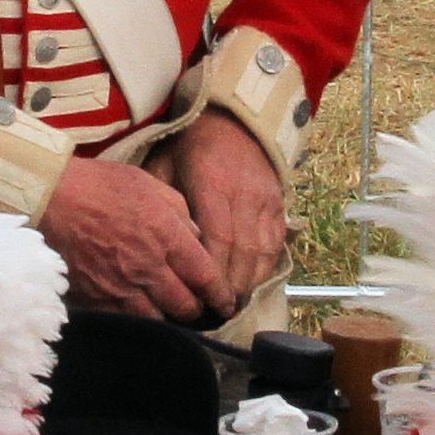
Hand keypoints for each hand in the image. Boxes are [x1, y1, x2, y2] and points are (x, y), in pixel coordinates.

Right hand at [35, 154, 224, 321]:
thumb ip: (179, 211)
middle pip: (185, 306)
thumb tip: (196, 235)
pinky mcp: (95, 298)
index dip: (220, 294)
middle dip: (195, 310)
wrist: (50, 198)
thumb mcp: (148, 184)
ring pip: (157, 320)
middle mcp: (149, 267)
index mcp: (167, 236)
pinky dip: (135, 322)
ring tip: (167, 314)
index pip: (206, 277)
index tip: (226, 302)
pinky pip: (124, 321)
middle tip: (196, 308)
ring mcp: (121, 287)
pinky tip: (136, 315)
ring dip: (166, 318)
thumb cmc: (98, 184)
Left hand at [152, 111, 292, 318]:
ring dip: (249, 282)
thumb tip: (155, 245)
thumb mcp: (166, 165)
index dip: (215, 274)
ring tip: (233, 306)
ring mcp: (266, 200)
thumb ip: (163, 203)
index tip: (204, 299)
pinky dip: (265, 268)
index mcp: (214, 185)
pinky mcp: (279, 204)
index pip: (219, 239)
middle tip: (217, 313)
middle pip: (242, 251)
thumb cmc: (191, 147)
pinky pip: (276, 243)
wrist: (235, 121)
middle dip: (232, 287)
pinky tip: (251, 285)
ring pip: (262, 251)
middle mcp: (245, 195)